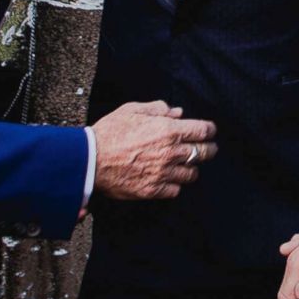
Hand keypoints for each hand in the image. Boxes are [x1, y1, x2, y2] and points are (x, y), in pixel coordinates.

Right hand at [90, 101, 216, 199]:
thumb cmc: (110, 132)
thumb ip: (158, 108)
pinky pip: (175, 190)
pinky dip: (175, 184)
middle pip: (204, 153)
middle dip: (208, 149)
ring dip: (191, 168)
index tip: (209, 131)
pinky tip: (169, 178)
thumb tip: (177, 112)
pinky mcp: (153, 190)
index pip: (203, 131)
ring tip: (186, 165)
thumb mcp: (133, 110)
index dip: (209, 130)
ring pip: (192, 173)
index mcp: (169, 130)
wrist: (89, 160)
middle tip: (208, 149)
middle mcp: (171, 153)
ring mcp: (163, 173)